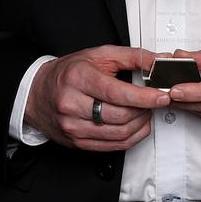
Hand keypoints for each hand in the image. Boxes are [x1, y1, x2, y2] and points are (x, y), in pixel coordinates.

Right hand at [24, 45, 169, 150]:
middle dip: (145, 110)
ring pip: (118, 134)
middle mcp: (72, 104)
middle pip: (119, 116)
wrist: (38, 92)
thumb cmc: (69, 72)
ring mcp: (73, 126)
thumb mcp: (99, 55)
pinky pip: (112, 147)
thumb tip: (157, 61)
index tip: (162, 95)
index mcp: (78, 78)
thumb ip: (132, 56)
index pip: (116, 93)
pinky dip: (131, 138)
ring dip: (141, 125)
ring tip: (146, 112)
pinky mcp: (77, 142)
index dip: (143, 97)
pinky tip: (137, 126)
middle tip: (155, 101)